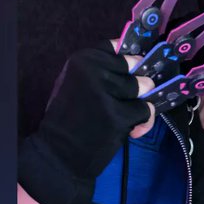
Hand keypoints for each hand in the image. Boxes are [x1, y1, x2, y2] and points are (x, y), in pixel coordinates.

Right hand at [18, 40, 155, 203]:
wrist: (58, 154)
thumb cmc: (69, 117)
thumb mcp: (77, 83)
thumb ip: (102, 70)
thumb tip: (137, 58)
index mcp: (82, 59)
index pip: (119, 48)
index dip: (131, 59)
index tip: (136, 66)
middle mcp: (93, 71)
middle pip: (134, 69)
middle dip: (136, 87)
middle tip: (124, 102)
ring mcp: (106, 93)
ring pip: (143, 89)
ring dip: (138, 105)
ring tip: (125, 118)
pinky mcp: (118, 115)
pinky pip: (145, 111)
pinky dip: (143, 122)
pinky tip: (132, 130)